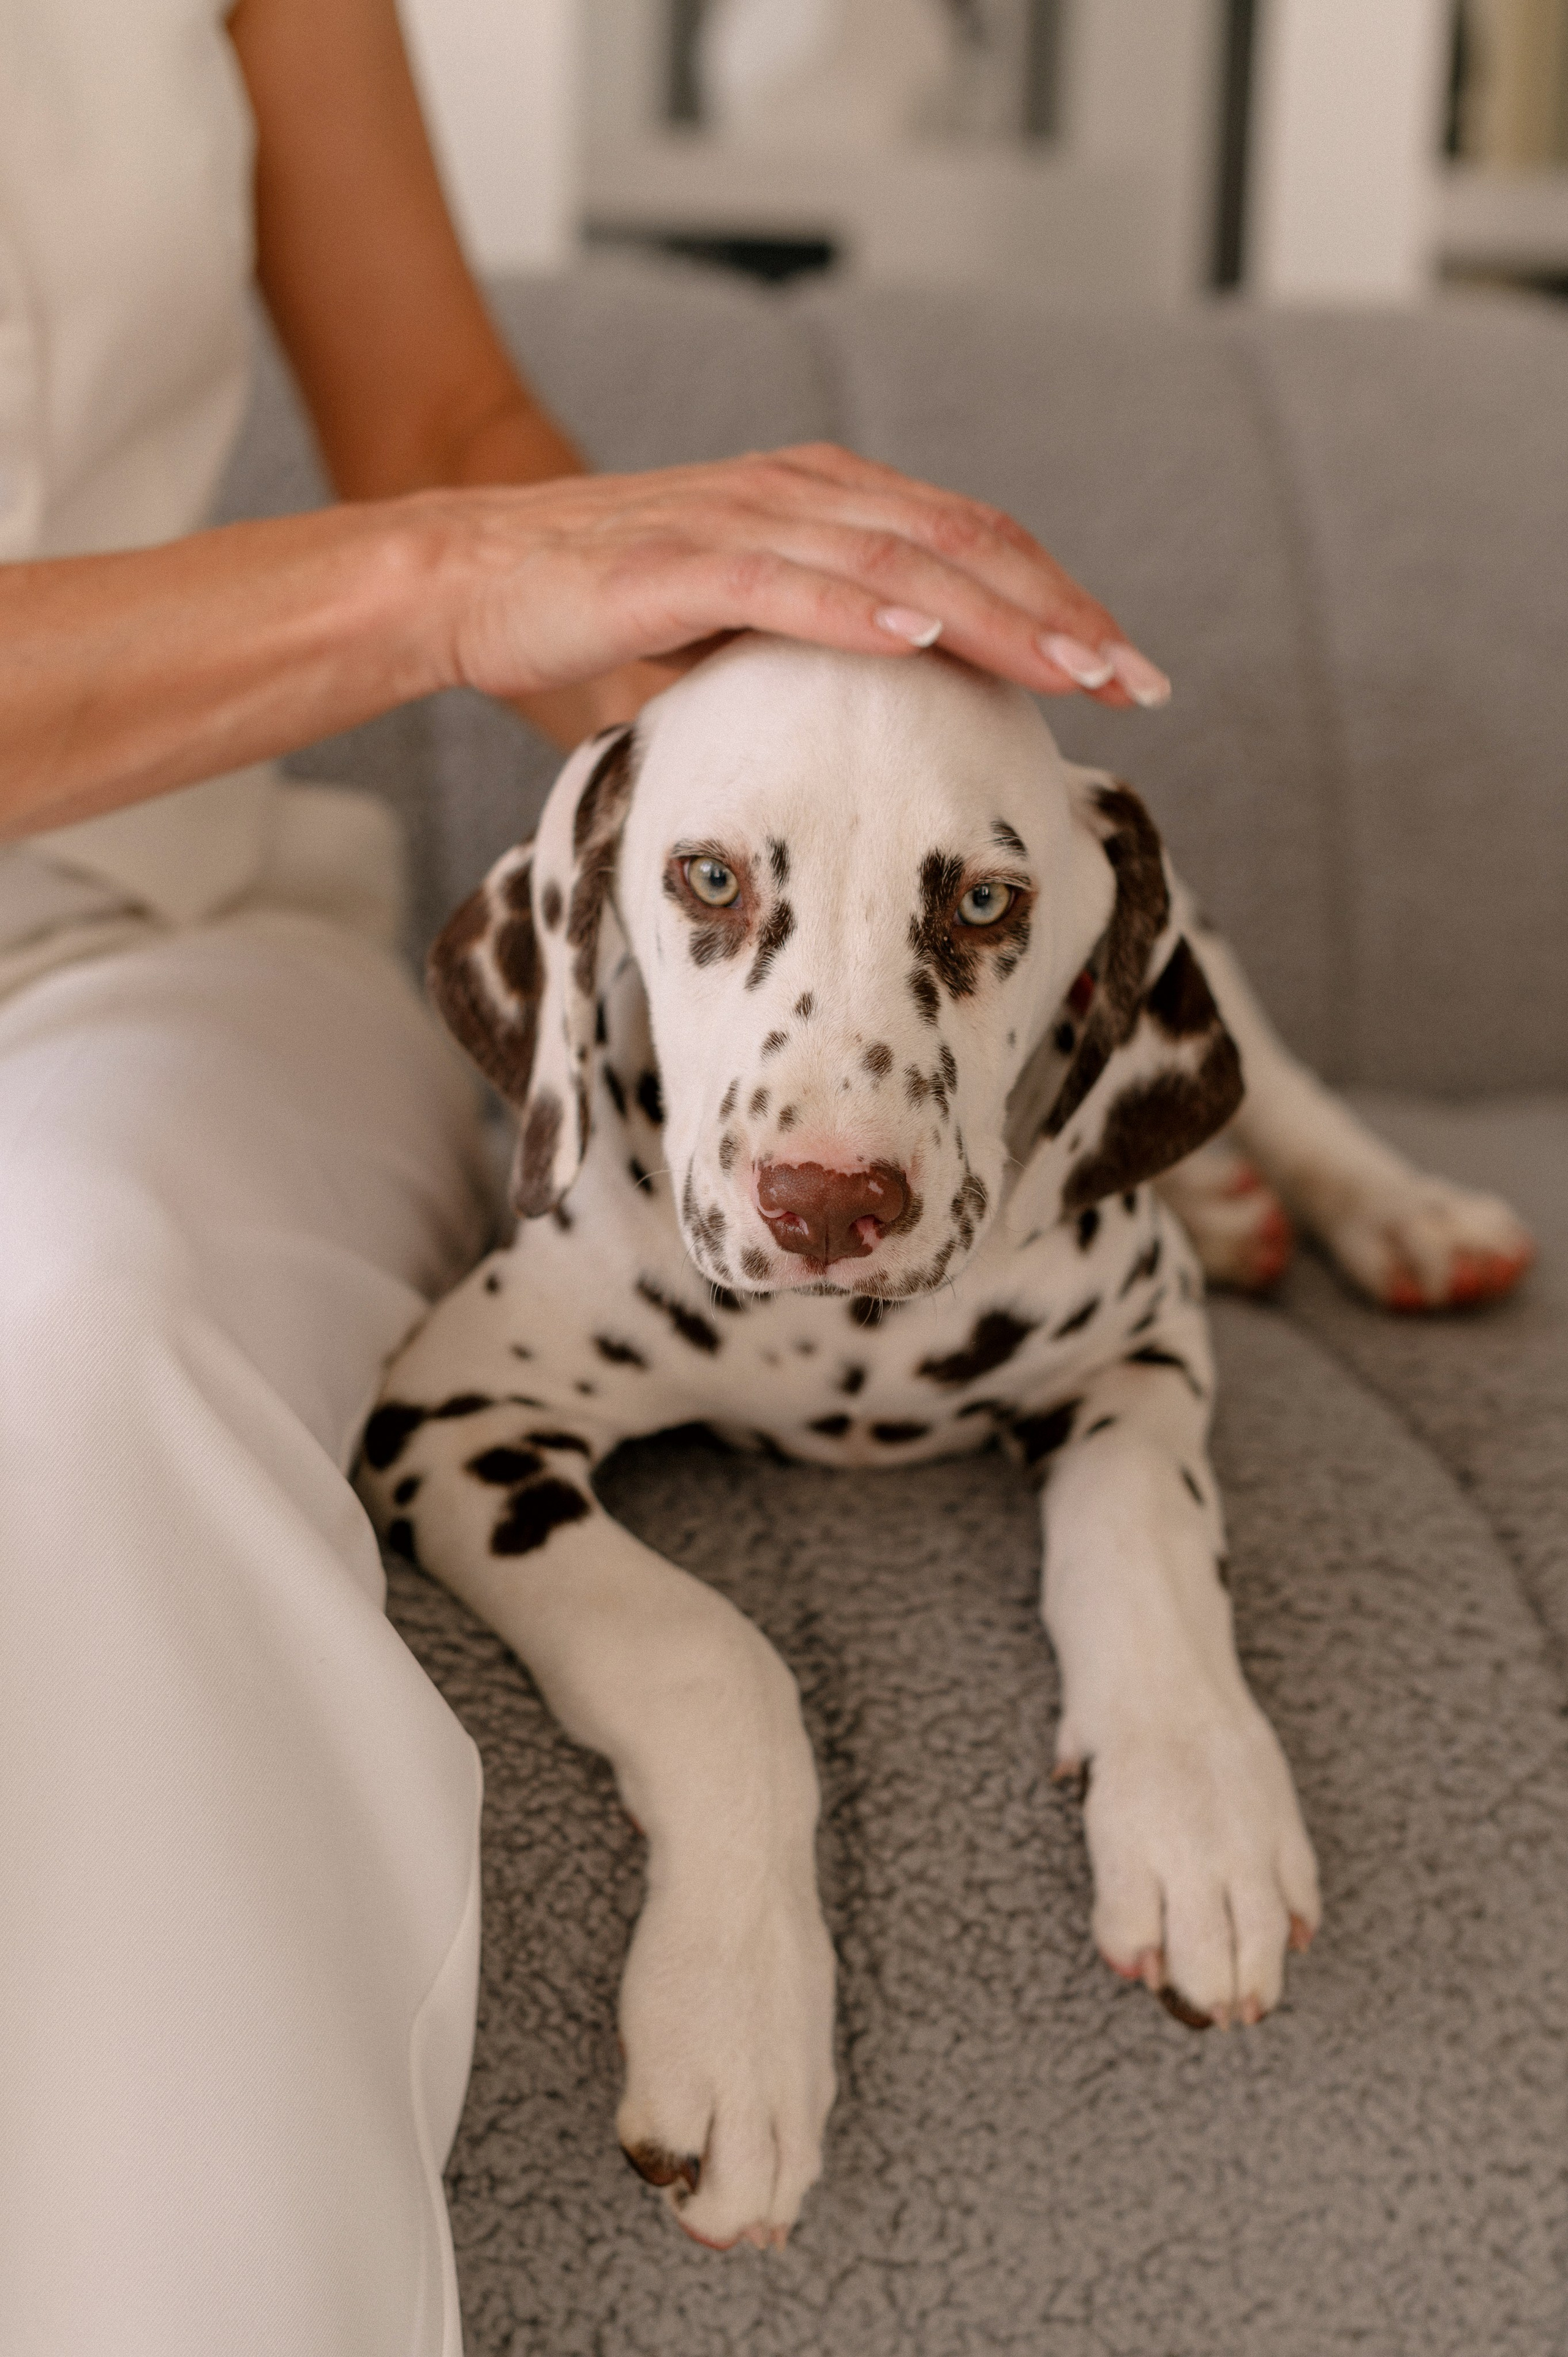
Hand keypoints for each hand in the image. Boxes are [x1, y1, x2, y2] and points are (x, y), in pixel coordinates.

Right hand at [422, 442, 1169, 729]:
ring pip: (896, 560)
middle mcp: (800, 492)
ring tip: (1072, 669)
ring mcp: (741, 522)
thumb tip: (902, 720)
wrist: (469, 577)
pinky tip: (924, 641)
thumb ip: (825, 648)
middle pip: (963, 544)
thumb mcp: (745, 632)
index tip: (1125, 670)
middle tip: (1138, 682)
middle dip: (1061, 615)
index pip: (972, 543)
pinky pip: (783, 584)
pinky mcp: (674, 561)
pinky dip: (859, 611)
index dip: (1058, 600)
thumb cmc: (607, 612)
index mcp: (827, 502)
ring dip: (994, 616)